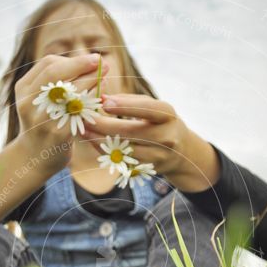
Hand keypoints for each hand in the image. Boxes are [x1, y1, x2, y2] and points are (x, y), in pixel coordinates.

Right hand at [14, 52, 108, 177]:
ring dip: (90, 80)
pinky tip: (100, 97)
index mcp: (23, 89)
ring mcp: (41, 119)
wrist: (33, 158)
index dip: (72, 60)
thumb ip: (53, 82)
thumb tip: (85, 62)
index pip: (48, 64)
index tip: (92, 58)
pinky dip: (91, 101)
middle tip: (102, 61)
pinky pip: (78, 111)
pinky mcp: (57, 134)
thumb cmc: (42, 124)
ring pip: (68, 90)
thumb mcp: (38, 100)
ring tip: (104, 76)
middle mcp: (28, 102)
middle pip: (57, 73)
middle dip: (82, 64)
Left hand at [84, 93, 220, 191]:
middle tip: (85, 118)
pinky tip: (94, 142)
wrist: (181, 153)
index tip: (104, 102)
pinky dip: (107, 151)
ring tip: (84, 131)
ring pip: (125, 149)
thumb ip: (129, 101)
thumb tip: (102, 97)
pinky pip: (124, 160)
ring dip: (101, 140)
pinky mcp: (149, 168)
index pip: (148, 109)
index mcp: (168, 115)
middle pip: (132, 132)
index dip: (126, 106)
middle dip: (105, 125)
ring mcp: (159, 155)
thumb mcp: (153, 108)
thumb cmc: (161, 123)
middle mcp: (167, 136)